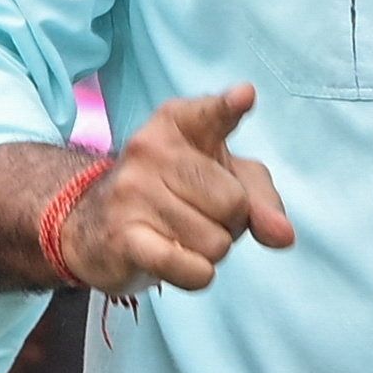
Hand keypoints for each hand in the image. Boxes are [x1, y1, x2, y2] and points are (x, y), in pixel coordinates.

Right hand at [65, 87, 295, 298]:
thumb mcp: (222, 180)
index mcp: (177, 124)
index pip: (210, 115)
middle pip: (234, 203)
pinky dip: (197, 275)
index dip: (229, 108)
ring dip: (209, 252)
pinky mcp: (125, 237)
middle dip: (228, 223)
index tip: (245, 97)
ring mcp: (134, 193)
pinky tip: (179, 262)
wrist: (89, 226)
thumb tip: (283, 236)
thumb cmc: (172, 195)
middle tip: (196, 215)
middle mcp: (150, 150)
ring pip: (216, 243)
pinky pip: (191, 268)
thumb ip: (261, 199)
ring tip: (178, 235)